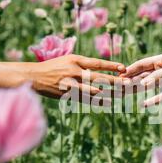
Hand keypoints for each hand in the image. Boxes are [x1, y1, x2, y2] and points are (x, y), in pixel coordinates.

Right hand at [0, 55, 126, 98]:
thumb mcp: (67, 60)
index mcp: (75, 60)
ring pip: (94, 90)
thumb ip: (82, 64)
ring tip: (121, 94)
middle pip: (99, 77)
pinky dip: (97, 101)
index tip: (124, 68)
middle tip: (128, 83)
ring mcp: (71, 84)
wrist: (33, 77)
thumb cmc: (52, 67)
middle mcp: (75, 71)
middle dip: (114, 80)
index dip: (111, 66)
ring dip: (109, 92)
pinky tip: (107, 103)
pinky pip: (85, 99)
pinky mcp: (67, 94)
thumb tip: (98, 68)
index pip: (97, 63)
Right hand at [122, 54, 161, 106]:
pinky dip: (152, 100)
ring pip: (149, 86)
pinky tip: (143, 104)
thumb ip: (157, 77)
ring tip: (127, 94)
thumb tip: (141, 84)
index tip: (121, 74)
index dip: (131, 69)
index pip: (143, 64)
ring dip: (139, 89)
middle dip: (132, 80)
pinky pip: (159, 97)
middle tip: (120, 86)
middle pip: (144, 75)